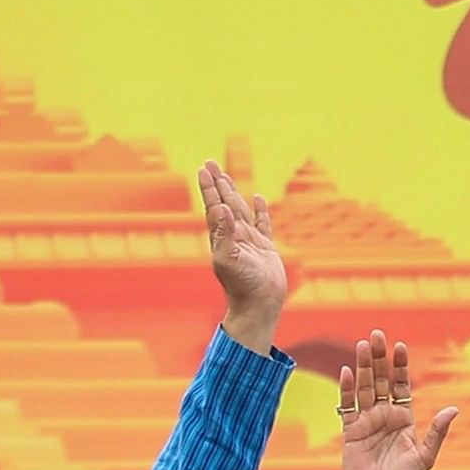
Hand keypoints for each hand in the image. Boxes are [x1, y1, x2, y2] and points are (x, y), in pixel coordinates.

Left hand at [199, 159, 289, 355]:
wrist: (259, 305)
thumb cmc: (242, 286)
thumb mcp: (229, 259)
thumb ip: (225, 234)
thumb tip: (222, 209)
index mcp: (223, 236)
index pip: (214, 206)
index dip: (209, 187)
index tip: (204, 169)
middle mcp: (234, 235)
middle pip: (225, 203)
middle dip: (218, 184)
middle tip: (210, 164)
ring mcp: (249, 241)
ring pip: (241, 210)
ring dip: (234, 193)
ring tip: (227, 177)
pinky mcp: (265, 248)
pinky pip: (262, 223)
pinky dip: (260, 210)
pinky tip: (257, 199)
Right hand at [333, 329, 460, 469]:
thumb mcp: (425, 456)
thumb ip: (437, 432)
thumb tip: (454, 408)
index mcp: (403, 418)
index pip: (402, 385)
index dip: (400, 366)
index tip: (400, 346)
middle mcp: (384, 415)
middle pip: (380, 380)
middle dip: (379, 358)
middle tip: (377, 335)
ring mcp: (366, 421)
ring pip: (363, 387)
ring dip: (362, 366)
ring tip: (362, 345)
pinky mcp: (350, 431)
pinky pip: (347, 406)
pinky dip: (346, 389)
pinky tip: (346, 371)